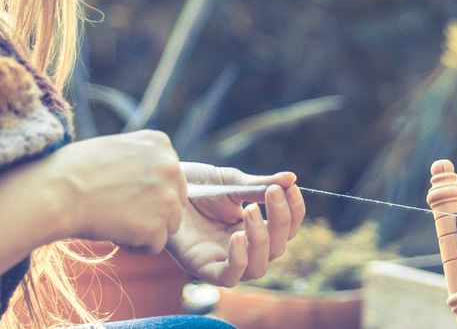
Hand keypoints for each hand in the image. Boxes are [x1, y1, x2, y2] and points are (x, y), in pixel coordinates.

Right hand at [46, 130, 185, 252]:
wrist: (58, 190)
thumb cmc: (75, 169)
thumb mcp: (116, 148)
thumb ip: (142, 159)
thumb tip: (151, 180)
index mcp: (161, 143)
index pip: (171, 175)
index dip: (148, 189)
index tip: (123, 191)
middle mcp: (171, 166)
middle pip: (175, 200)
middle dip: (153, 210)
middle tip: (120, 210)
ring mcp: (167, 197)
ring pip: (169, 224)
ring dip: (146, 228)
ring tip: (116, 220)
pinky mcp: (157, 227)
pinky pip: (155, 246)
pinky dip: (135, 245)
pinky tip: (114, 232)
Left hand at [166, 162, 306, 285]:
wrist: (162, 184)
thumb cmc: (195, 184)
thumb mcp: (232, 181)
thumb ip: (261, 186)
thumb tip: (293, 179)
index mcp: (252, 226)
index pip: (285, 229)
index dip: (294, 211)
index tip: (291, 188)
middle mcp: (241, 246)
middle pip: (277, 250)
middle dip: (280, 222)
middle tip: (271, 194)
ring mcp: (222, 258)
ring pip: (258, 268)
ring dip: (262, 240)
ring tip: (251, 211)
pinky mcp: (202, 267)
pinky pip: (229, 277)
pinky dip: (239, 260)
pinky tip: (237, 235)